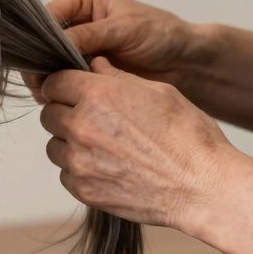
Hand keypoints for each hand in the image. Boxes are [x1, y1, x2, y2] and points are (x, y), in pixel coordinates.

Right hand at [25, 0, 204, 101]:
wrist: (184, 62)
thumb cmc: (160, 34)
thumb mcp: (123, 29)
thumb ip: (87, 35)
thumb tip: (53, 48)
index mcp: (79, 0)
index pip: (45, 18)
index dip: (39, 40)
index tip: (39, 64)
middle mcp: (72, 20)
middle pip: (41, 42)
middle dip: (41, 63)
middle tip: (44, 86)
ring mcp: (75, 46)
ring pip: (47, 62)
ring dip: (49, 78)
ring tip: (53, 95)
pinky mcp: (81, 68)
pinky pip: (60, 77)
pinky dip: (60, 88)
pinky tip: (62, 98)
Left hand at [39, 57, 241, 230]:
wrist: (203, 188)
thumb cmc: (189, 138)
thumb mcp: (160, 93)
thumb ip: (119, 78)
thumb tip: (95, 64)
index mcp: (98, 95)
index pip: (54, 83)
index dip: (63, 86)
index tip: (72, 92)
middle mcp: (81, 126)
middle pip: (49, 114)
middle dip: (66, 113)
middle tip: (93, 120)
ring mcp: (78, 161)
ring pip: (54, 145)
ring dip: (70, 144)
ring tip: (104, 147)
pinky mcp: (82, 188)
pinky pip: (65, 173)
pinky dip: (80, 170)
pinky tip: (108, 167)